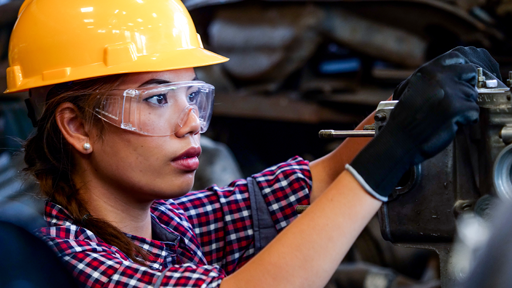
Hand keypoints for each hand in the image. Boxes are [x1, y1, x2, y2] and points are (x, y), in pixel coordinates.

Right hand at [347, 50, 479, 200]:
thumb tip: (451, 71)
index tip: (460, 80)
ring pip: (473, 95)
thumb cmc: (403, 120)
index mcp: (427, 71)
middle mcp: (439, 77)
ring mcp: (449, 92)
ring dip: (464, 106)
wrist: (399, 141)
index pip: (457, 57)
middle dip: (467, 86)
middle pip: (470, 73)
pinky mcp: (457, 108)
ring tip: (446, 116)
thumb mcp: (410, 89)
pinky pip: (474, 111)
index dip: (461, 70)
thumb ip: (429, 78)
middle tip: (456, 100)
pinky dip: (466, 120)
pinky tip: (450, 123)